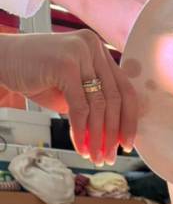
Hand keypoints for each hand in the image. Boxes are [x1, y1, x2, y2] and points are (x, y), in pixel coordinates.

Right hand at [0, 30, 136, 164]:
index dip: (128, 120)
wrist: (1, 61)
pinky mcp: (65, 65)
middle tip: (110, 157)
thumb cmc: (38, 76)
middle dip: (113, 134)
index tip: (127, 144)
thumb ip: (96, 103)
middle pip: (115, 99)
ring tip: (96, 157)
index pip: (125, 89)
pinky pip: (80, 108)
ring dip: (98, 137)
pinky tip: (81, 147)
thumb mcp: (74, 89)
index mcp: (99, 50)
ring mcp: (80, 53)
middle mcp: (93, 46)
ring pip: (98, 106)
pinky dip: (81, 131)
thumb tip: (117, 136)